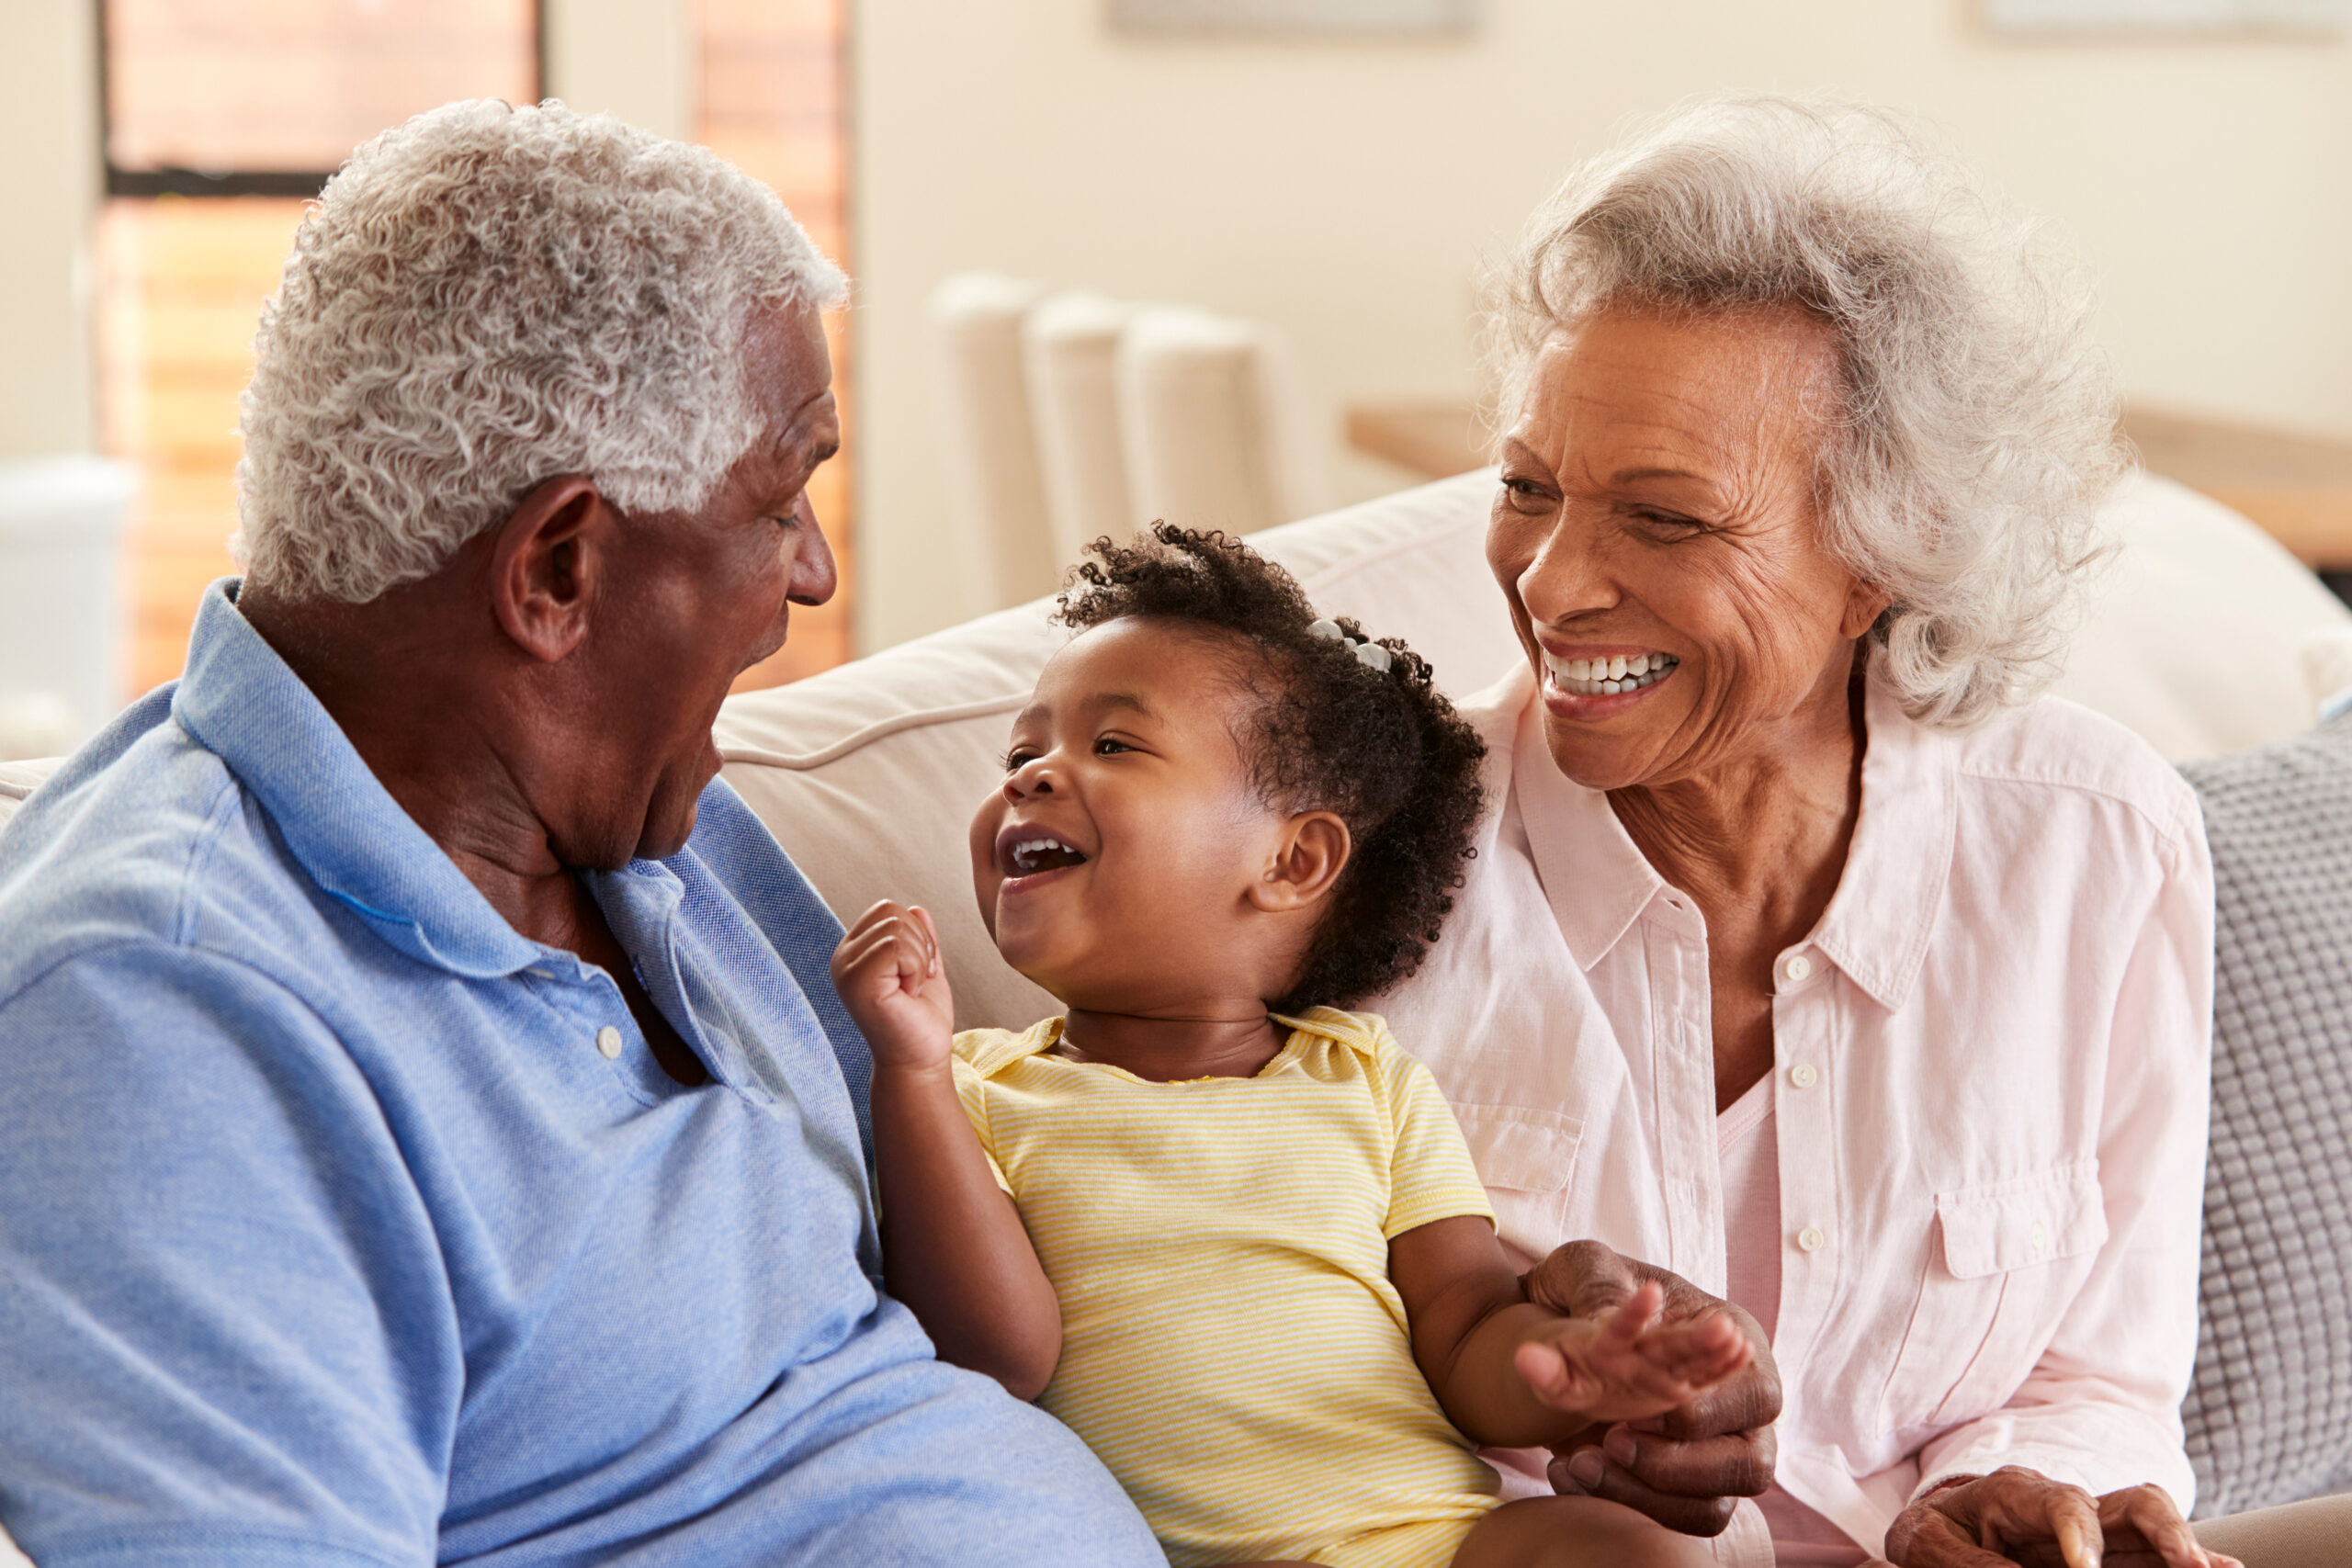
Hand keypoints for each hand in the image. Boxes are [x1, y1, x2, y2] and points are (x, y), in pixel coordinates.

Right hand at [831, 900, 954, 1070]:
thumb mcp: (924, 967)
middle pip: (892, 911)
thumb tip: (917, 908)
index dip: (916, 934)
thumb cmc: (921, 1019)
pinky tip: (908, 995)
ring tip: (910, 990)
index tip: (917, 971)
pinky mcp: (857, 982)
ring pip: (897, 927)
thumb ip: (919, 938)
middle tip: (915, 982)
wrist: (919, 1060)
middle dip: (920, 944)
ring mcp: (846, 970)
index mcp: (854, 952)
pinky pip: (897, 946)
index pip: (887, 909)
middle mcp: (842, 958)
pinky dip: (916, 969)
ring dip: (919, 960)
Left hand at [1530, 1239, 1779, 1537]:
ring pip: (1714, 1506)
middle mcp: (1733, 1399)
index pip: (1756, 1391)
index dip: (1706, 1411)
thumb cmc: (1585, 1289)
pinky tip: (1573, 1473)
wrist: (1552, 1324)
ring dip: (1653, 1495)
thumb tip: (1614, 1312)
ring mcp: (1708, 1447)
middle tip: (1616, 1439)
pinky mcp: (1673, 1478)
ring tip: (1589, 1460)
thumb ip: (1597, 1281)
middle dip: (1686, 1465)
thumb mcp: (1584, 1268)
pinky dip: (1628, 1507)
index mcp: (1731, 1336)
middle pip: (1752, 1463)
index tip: (1642, 1410)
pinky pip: (1673, 1519)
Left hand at [1875, 1469, 2238, 1567]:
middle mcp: (2069, 1506)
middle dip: (2164, 1531)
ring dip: (2189, 1550)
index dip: (2079, 1532)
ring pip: (2158, 1527)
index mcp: (2017, 1493)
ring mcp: (2100, 1531)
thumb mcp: (1930, 1545)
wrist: (1938, 1531)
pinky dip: (2193, 1560)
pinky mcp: (2115, 1556)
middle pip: (2133, 1501)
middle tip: (2186, 1565)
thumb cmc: (1933, 1535)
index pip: (2060, 1500)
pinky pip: (2159, 1554)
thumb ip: (1969, 1562)